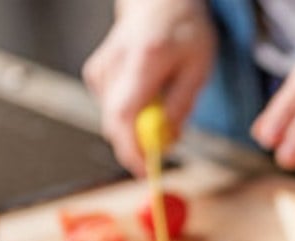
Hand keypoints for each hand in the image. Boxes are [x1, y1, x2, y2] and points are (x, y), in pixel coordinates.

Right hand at [83, 0, 213, 174]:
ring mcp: (101, 69)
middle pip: (114, 123)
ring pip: (115, 118)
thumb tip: (167, 140)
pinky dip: (132, 112)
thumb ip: (181, 105)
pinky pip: (113, 108)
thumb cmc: (184, 29)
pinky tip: (147, 91)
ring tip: (163, 101)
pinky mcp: (96, 75)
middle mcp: (115, 64)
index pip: (125, 116)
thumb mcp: (199, 68)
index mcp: (144, 60)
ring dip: (139, 125)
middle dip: (138, 144)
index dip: (131, 149)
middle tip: (165, 144)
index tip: (144, 169)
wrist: (158, 1)